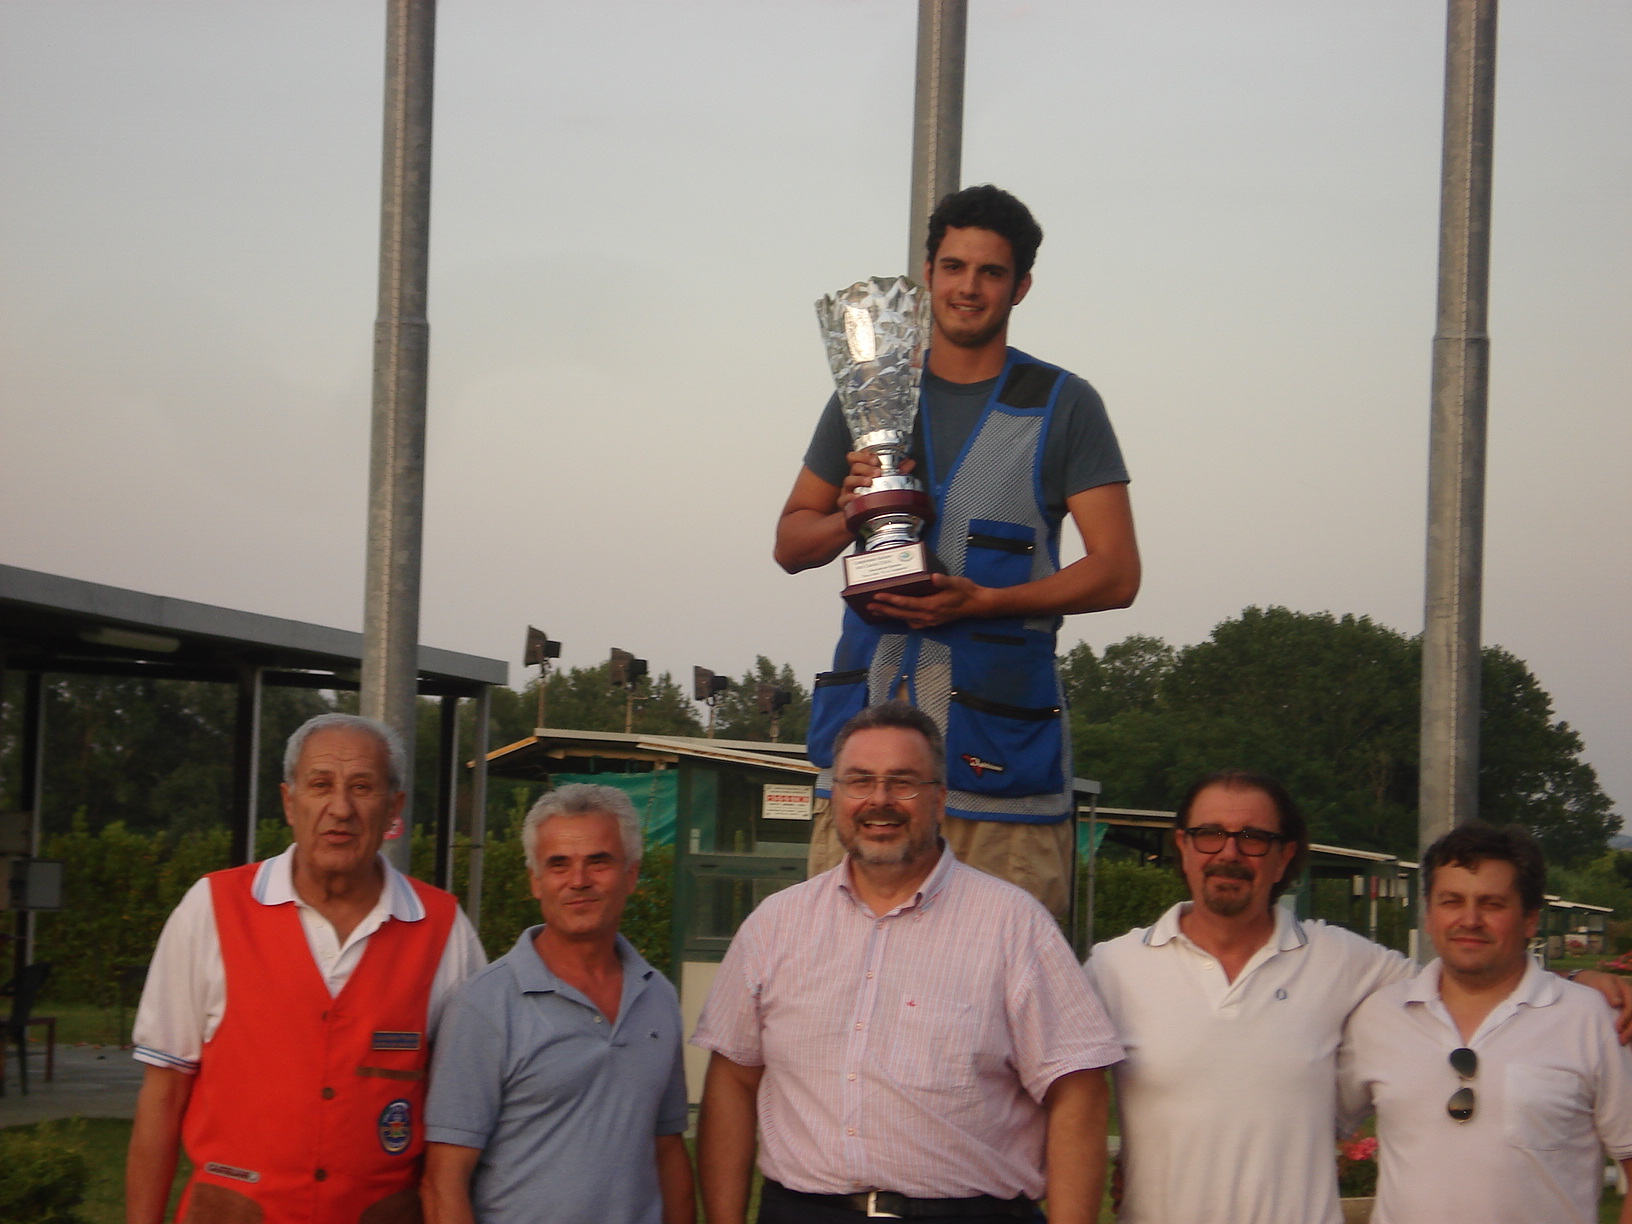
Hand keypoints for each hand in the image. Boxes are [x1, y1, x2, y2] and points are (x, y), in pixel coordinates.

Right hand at [836, 450, 914, 514]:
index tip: (875, 459)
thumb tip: (910, 462)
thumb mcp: (885, 483)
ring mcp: (847, 491)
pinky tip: (859, 496)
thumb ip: (898, 472)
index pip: (855, 457)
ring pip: (848, 480)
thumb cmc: (873, 497)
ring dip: (859, 479)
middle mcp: (853, 479)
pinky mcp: (845, 504)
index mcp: (861, 472)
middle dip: (866, 467)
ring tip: (870, 482)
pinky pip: (843, 499)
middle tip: (877, 471)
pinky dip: (850, 497)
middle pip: (854, 467)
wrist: (862, 519)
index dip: (862, 455)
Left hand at [867, 574, 988, 628]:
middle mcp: (928, 616)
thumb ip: (944, 581)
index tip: (877, 596)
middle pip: (901, 614)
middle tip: (869, 605)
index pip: (906, 603)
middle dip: (884, 609)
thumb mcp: (957, 582)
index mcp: (932, 606)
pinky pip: (913, 622)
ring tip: (877, 610)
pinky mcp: (932, 622)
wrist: (977, 604)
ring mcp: (930, 621)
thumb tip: (933, 578)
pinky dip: (902, 619)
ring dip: (891, 615)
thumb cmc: (966, 591)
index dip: (891, 600)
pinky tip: (897, 615)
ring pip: (905, 619)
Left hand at [1569, 969, 1631, 1043]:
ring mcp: (1631, 1006)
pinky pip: (1631, 1022)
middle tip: (1621, 1040)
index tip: (1617, 1028)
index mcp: (1628, 990)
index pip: (1631, 1006)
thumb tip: (1618, 1003)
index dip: (1626, 1018)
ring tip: (1623, 1042)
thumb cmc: (1595, 982)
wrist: (1591, 982)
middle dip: (1630, 1029)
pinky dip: (1630, 1032)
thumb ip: (1610, 991)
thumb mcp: (1601, 982)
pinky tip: (1630, 1043)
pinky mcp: (1628, 1014)